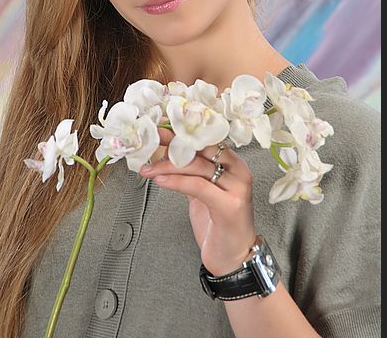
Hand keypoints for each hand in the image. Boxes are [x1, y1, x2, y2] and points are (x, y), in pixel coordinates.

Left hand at [139, 127, 256, 275]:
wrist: (234, 258)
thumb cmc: (219, 224)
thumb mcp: (203, 192)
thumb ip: (191, 173)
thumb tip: (165, 154)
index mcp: (234, 163)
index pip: (206, 139)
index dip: (182, 132)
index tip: (159, 128)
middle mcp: (239, 171)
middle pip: (202, 149)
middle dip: (172, 143)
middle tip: (149, 141)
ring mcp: (237, 188)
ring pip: (197, 167)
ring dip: (167, 165)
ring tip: (147, 168)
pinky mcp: (230, 206)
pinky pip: (198, 187)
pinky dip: (176, 182)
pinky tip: (160, 181)